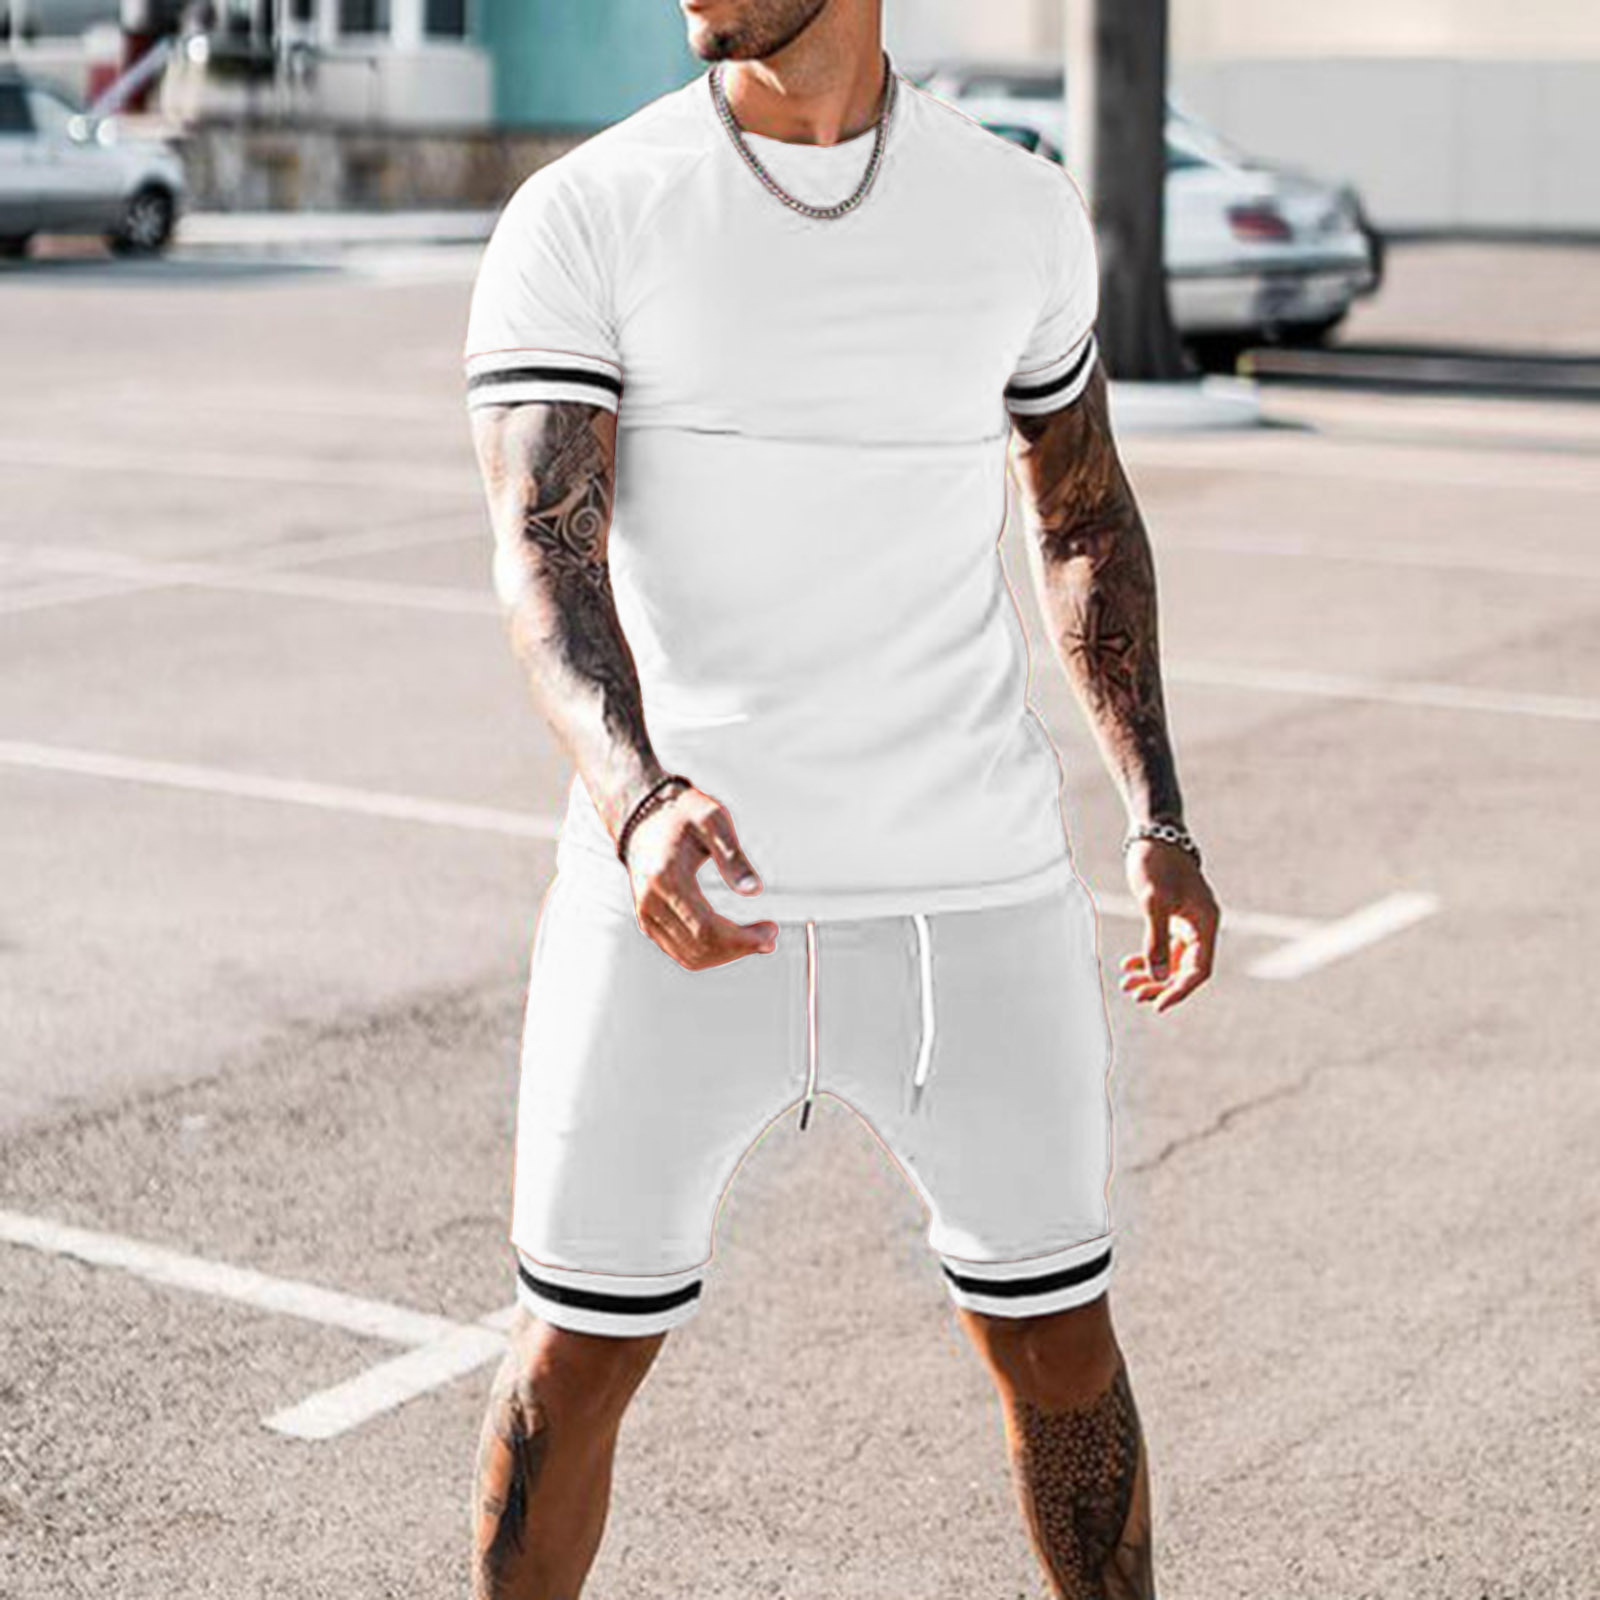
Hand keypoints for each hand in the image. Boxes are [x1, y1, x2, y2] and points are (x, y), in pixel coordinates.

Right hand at [623, 783, 778, 970]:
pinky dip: (710, 953)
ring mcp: (647, 915)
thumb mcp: (712, 820)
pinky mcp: (648, 920)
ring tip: (755, 939)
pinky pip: (681, 951)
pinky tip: (732, 940)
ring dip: (727, 954)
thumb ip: (733, 856)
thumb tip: (754, 890)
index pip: (707, 929)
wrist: (643, 815)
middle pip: (701, 948)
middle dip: (740, 948)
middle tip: (769, 935)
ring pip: (691, 956)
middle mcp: (651, 902)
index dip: (743, 939)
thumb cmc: (680, 814)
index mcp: (667, 879)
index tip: (770, 930)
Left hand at [1118, 839, 1219, 1012]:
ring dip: (1152, 975)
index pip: (1200, 970)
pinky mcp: (1173, 918)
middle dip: (1161, 984)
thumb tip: (1158, 976)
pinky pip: (1164, 948)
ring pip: (1173, 961)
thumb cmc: (1157, 863)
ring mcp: (1187, 923)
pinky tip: (1129, 965)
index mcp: (1206, 923)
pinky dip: (1148, 958)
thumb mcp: (1154, 902)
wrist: (1153, 834)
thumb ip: (1156, 940)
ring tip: (1127, 985)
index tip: (1159, 1004)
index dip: (1181, 990)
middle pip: (1186, 970)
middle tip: (1134, 994)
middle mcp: (1201, 926)